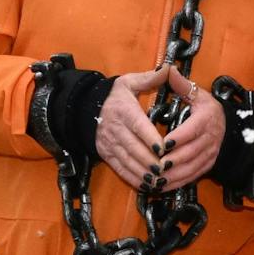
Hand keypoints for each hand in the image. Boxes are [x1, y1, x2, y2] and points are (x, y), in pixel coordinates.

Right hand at [95, 66, 173, 189]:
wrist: (85, 110)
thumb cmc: (114, 97)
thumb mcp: (128, 83)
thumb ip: (150, 78)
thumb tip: (169, 68)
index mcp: (123, 112)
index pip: (138, 127)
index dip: (150, 139)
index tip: (164, 148)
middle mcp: (115, 130)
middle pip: (134, 148)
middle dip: (150, 160)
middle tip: (167, 168)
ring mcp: (110, 145)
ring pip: (128, 162)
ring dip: (144, 173)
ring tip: (161, 180)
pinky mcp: (107, 155)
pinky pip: (121, 170)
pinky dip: (134, 179)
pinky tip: (148, 185)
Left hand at [156, 71, 225, 187]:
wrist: (226, 125)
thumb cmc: (205, 109)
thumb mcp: (197, 93)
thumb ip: (181, 84)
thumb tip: (168, 69)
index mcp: (207, 119)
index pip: (192, 130)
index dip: (179, 138)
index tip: (163, 143)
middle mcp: (211, 139)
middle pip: (191, 153)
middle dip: (173, 161)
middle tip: (155, 165)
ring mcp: (210, 155)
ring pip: (191, 168)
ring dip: (174, 176)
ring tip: (156, 179)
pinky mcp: (207, 166)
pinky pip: (192, 177)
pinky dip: (177, 183)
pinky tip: (162, 187)